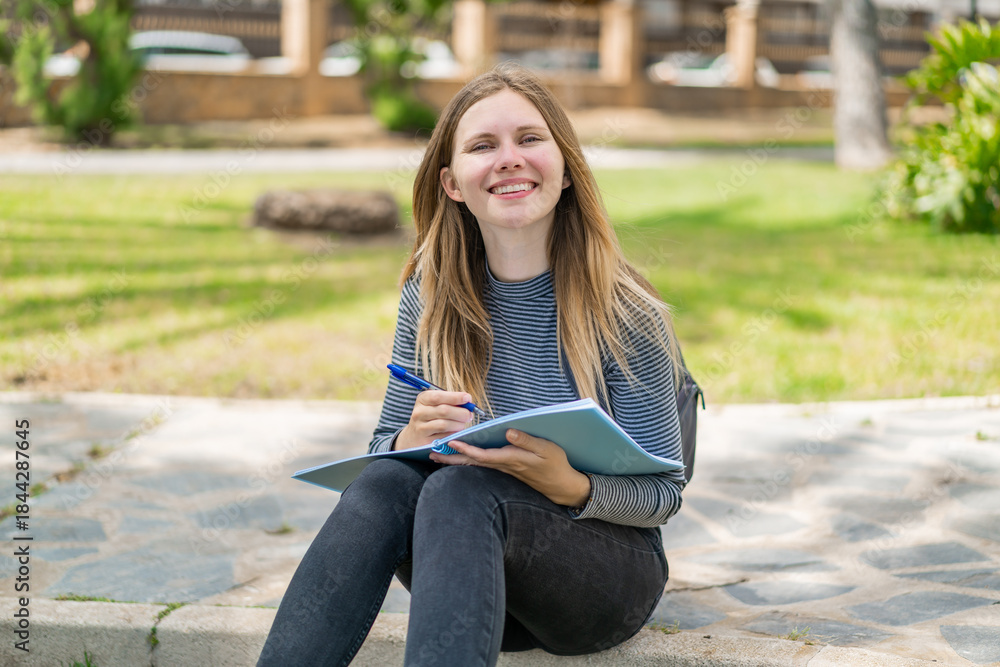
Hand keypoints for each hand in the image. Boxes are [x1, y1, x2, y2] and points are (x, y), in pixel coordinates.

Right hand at [394, 390, 475, 450]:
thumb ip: (451, 401)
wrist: (414, 436)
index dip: (455, 397)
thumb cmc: (430, 417)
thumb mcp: (436, 405)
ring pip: (444, 424)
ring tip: (462, 424)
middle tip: (469, 415)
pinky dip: (453, 434)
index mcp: (422, 399)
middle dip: (461, 412)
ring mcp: (421, 427)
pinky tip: (455, 432)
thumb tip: (468, 401)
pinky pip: (444, 437)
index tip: (467, 398)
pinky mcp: (425, 441)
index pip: (438, 396)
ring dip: (458, 424)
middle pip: (444, 410)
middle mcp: (419, 412)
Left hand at [429, 429, 591, 507]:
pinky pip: (482, 467)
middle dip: (452, 459)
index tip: (451, 443)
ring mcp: (504, 471)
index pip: (484, 455)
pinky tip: (459, 461)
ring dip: (456, 461)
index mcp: (512, 459)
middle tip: (431, 455)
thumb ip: (527, 440)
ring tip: (438, 457)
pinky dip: (468, 463)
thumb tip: (508, 431)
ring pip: (475, 466)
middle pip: (473, 463)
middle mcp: (504, 467)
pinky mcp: (506, 471)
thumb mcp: (546, 449)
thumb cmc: (556, 464)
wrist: (562, 486)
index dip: (466, 450)